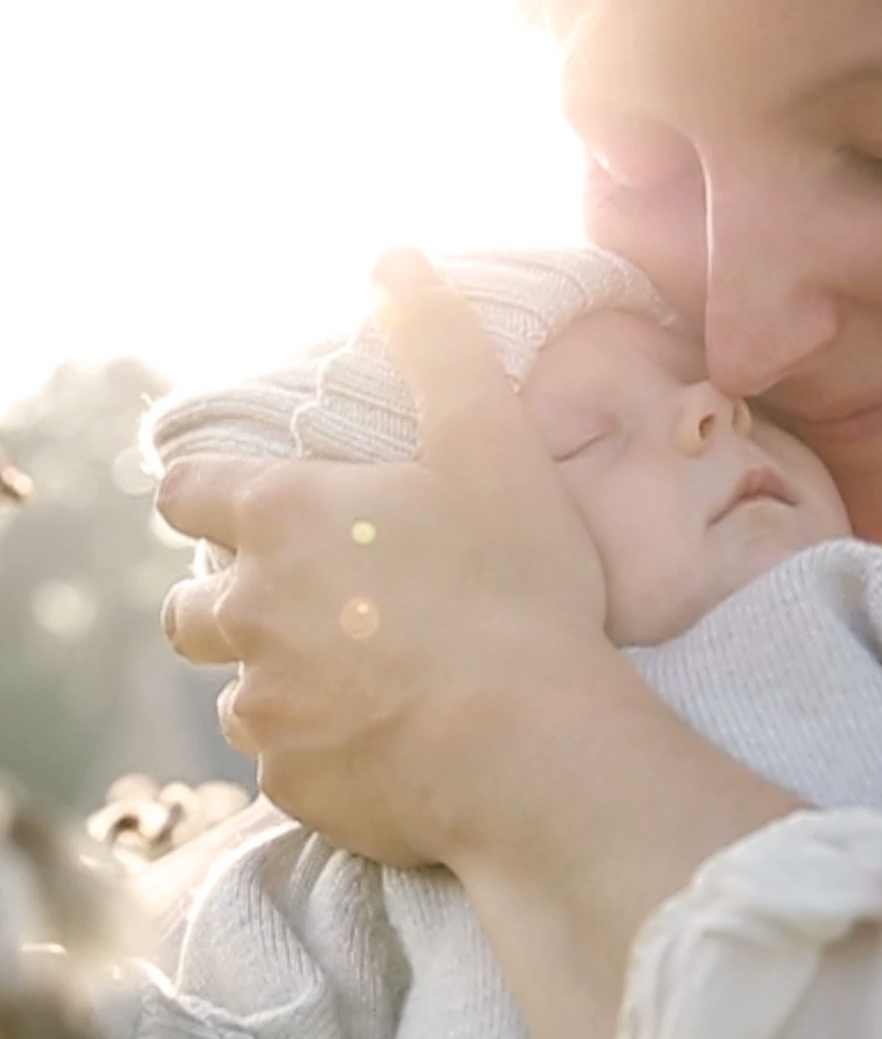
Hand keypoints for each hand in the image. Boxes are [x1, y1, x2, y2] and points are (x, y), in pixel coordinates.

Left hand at [156, 249, 609, 867]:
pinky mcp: (293, 785)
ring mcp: (267, 708)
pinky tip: (388, 748)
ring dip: (279, 683)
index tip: (251, 514)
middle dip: (232, 602)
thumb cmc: (517, 591)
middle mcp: (250, 612)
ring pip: (238, 693)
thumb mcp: (492, 447)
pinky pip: (286, 766)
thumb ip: (438, 345)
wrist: (536, 747)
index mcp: (285, 521)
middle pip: (192, 606)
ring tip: (363, 685)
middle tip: (315, 608)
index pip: (188, 494)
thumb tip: (394, 253)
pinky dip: (321, 754)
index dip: (211, 499)